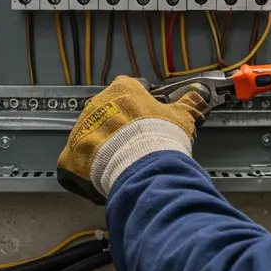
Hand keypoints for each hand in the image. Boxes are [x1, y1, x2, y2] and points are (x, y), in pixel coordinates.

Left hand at [57, 76, 212, 204]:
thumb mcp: (181, 116)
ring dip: (101, 149)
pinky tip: (101, 180)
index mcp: (121, 90)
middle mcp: (95, 105)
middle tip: (133, 145)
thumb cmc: (160, 137)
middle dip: (117, 129)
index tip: (146, 120)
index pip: (128, 90)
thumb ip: (190, 103)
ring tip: (119, 164)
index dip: (138, 106)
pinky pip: (74, 164)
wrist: (142, 166)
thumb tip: (201, 95)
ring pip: (89, 138)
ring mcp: (80, 131)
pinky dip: (85, 172)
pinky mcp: (69, 157)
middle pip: (105, 115)